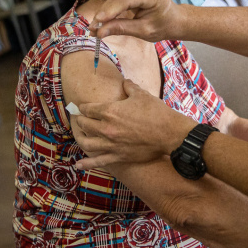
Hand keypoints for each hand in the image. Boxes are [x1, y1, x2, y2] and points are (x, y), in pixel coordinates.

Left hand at [74, 79, 196, 169]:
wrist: (169, 133)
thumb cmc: (156, 112)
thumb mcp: (142, 94)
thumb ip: (129, 87)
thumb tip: (125, 82)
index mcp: (110, 111)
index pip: (88, 108)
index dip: (83, 107)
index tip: (82, 107)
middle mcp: (107, 128)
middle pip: (85, 124)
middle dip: (81, 121)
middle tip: (80, 119)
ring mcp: (111, 144)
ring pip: (87, 143)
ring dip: (81, 138)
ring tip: (81, 136)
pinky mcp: (118, 156)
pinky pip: (98, 161)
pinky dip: (86, 163)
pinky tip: (78, 165)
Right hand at [91, 0, 183, 41]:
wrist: (174, 19)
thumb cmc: (162, 26)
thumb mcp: (144, 31)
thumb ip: (122, 29)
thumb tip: (99, 32)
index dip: (110, 10)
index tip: (96, 22)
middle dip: (104, 13)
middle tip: (92, 29)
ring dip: (105, 11)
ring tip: (96, 26)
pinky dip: (111, 8)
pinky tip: (103, 19)